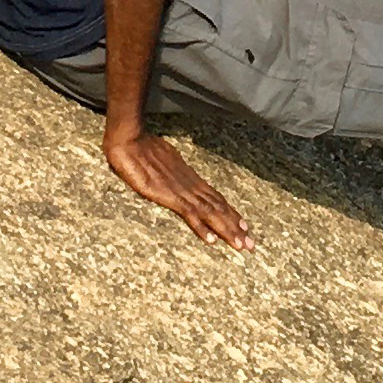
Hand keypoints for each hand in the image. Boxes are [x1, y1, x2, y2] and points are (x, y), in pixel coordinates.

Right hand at [105, 127, 252, 250]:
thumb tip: (176, 174)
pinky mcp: (168, 195)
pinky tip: (211, 240)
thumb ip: (172, 170)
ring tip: (240, 245)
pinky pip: (189, 213)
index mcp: (189, 177)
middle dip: (235, 226)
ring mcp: (181, 190)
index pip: (215, 197)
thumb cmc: (142, 146)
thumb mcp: (163, 158)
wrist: (131, 138)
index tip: (244, 226)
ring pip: (210, 212)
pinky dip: (201, 227)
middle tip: (251, 244)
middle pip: (218, 207)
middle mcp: (190, 184)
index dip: (230, 212)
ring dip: (226, 229)